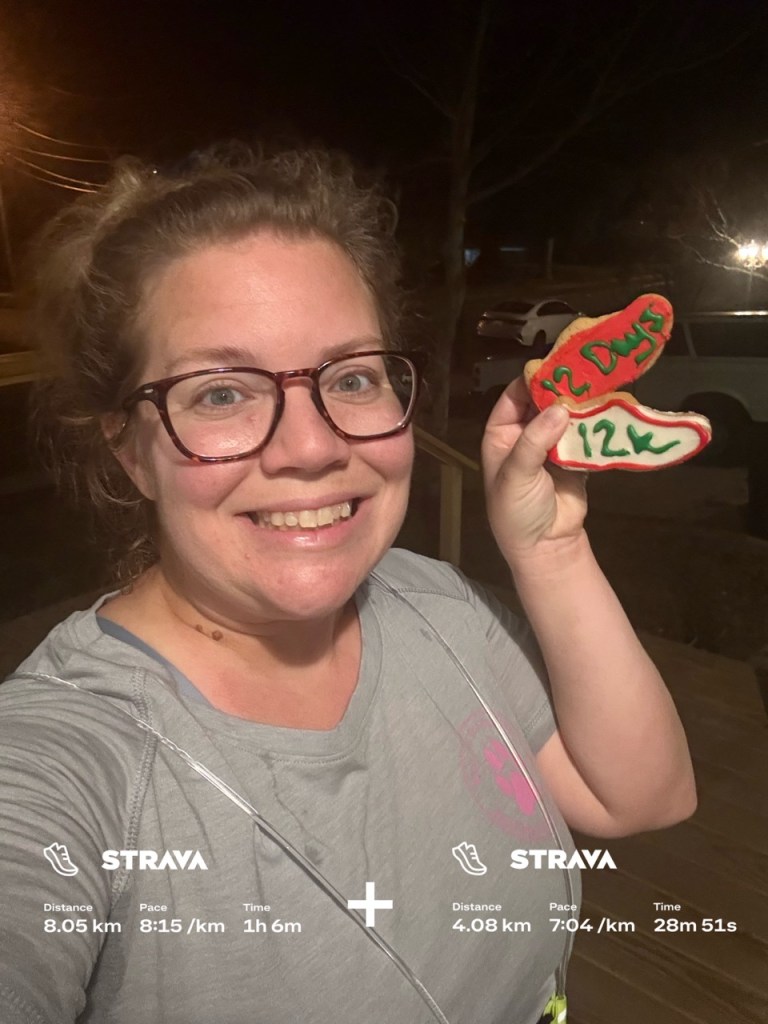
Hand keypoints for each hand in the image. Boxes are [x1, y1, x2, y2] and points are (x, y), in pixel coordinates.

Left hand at [481, 377, 587, 560]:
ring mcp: (552, 444)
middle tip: (585, 370)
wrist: (546, 547)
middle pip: (543, 401)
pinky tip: (610, 408)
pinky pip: (586, 434)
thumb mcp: (516, 475)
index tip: (556, 365)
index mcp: (502, 435)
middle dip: (562, 388)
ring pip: (567, 415)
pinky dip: (596, 424)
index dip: (532, 381)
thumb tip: (559, 408)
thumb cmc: (517, 512)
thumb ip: (535, 441)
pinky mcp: (577, 456)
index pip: (514, 397)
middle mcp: (526, 435)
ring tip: (602, 384)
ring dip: (582, 404)